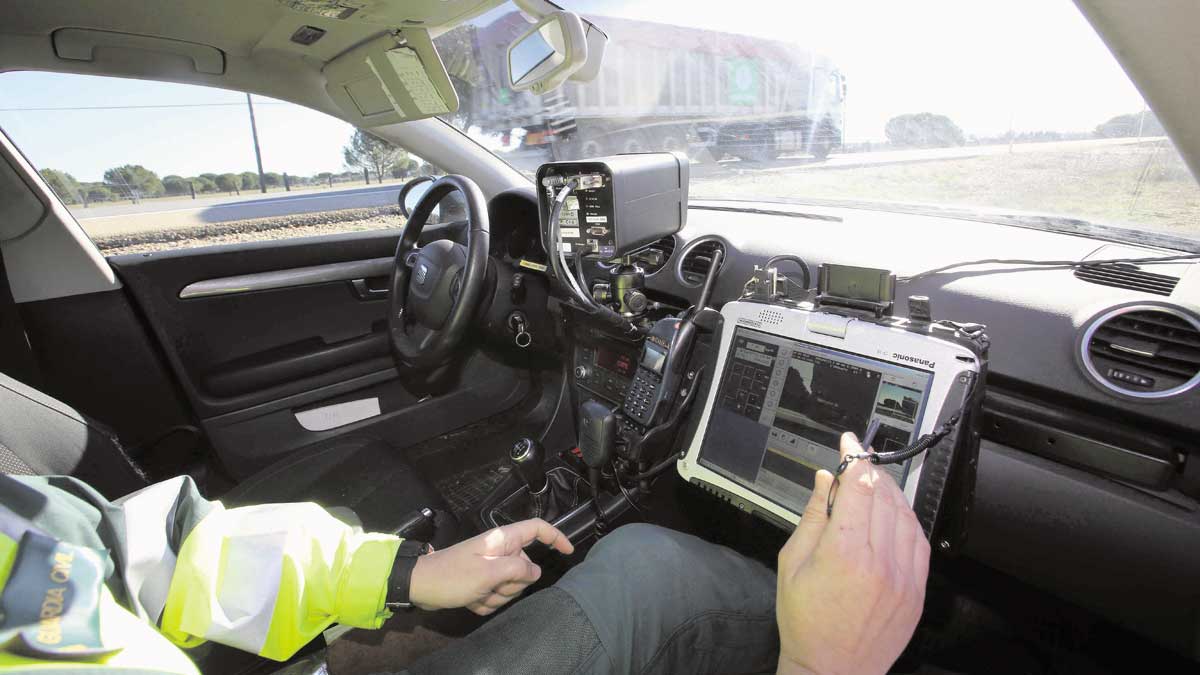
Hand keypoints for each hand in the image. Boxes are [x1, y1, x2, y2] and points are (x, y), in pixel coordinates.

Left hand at [409, 518, 573, 614]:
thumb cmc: (453, 576)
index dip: (556, 537)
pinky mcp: (482, 582)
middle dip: (512, 584)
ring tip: (477, 594)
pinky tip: (471, 600)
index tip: (568, 551)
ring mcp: (491, 566)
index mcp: (503, 540)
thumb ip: (518, 570)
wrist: (420, 586)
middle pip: (526, 567)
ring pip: (512, 585)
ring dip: (496, 596)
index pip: (537, 529)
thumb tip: (536, 572)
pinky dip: (486, 602)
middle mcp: (500, 550)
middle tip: (490, 586)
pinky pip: (496, 595)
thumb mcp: (489, 573)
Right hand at [776, 432, 930, 674]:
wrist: (834, 671)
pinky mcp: (917, 591)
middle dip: (871, 472)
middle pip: (884, 496)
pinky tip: (894, 513)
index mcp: (844, 553)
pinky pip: (919, 542)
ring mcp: (904, 577)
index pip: (858, 487)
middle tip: (858, 462)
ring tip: (875, 485)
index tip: (849, 443)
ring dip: (891, 493)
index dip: (854, 458)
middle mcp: (880, 561)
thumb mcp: (792, 564)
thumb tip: (826, 479)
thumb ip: (813, 516)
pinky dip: (908, 519)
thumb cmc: (805, 621)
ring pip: (906, 515)